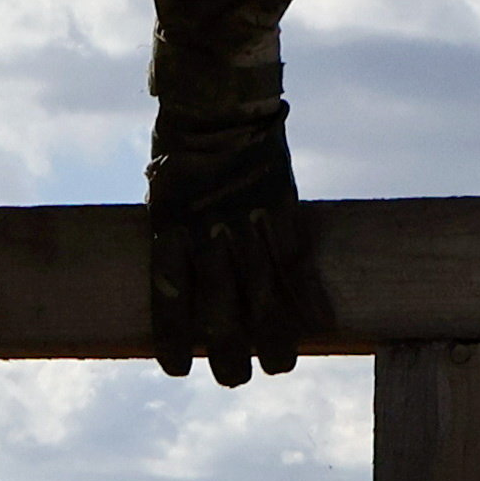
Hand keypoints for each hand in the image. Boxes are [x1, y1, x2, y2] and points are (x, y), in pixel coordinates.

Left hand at [146, 108, 311, 385]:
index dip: (173, 343)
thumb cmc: (179, 148)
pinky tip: (318, 326)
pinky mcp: (281, 212)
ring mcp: (246, 227)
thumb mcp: (161, 195)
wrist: (217, 102)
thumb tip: (184, 282)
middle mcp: (206, 238)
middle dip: (227, 357)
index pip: (169, 304)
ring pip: (263, 302)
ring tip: (278, 366)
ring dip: (273, 342)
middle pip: (219, 317)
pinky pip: (297, 267)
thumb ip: (174, 238)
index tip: (179, 370)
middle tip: (234, 378)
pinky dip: (308, 300)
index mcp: (168, 234)